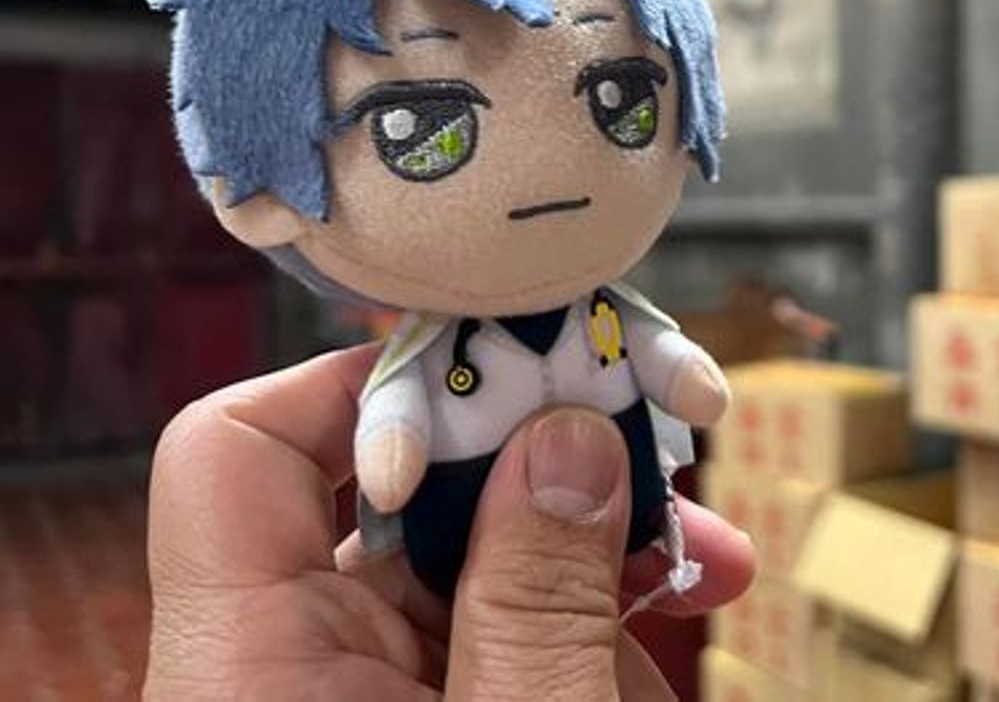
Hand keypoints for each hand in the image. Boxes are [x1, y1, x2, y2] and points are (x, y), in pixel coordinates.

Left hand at [145, 345, 755, 699]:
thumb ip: (544, 594)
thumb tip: (566, 436)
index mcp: (254, 672)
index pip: (243, 454)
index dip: (365, 390)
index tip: (511, 380)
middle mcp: (293, 670)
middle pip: (384, 490)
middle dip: (534, 454)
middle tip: (658, 438)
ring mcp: (370, 700)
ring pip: (466, 556)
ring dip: (592, 536)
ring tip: (705, 557)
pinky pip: (505, 629)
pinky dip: (591, 614)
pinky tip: (675, 625)